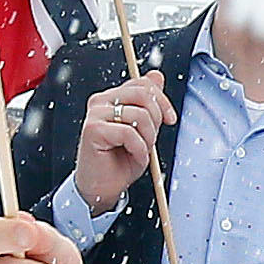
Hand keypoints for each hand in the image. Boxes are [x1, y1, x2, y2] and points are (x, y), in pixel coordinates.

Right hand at [71, 69, 173, 209]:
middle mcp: (101, 101)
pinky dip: (139, 149)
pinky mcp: (93, 130)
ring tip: (141, 151)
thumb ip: (149, 103)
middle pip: (142, 93)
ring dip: (148, 138)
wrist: (102, 187)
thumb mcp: (143, 129)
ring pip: (139, 114)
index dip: (162, 101)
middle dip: (156, 118)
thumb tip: (157, 75)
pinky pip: (129, 133)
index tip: (170, 119)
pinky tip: (134, 157)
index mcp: (112, 98)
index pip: (143, 84)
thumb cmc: (120, 161)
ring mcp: (95, 114)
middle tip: (152, 138)